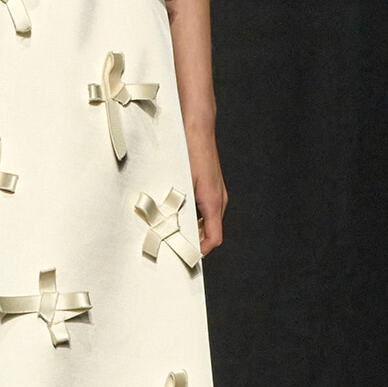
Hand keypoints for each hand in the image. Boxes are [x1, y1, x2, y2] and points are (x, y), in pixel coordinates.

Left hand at [184, 119, 226, 256]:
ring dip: (192, 227)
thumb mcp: (182, 182)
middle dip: (194, 241)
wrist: (197, 129)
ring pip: (206, 220)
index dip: (200, 251)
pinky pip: (204, 209)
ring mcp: (216, 194)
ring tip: (173, 229)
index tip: (186, 257)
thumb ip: (179, 205)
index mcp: (213, 203)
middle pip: (210, 232)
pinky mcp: (211, 187)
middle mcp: (218, 200)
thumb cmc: (190, 153)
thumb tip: (169, 225)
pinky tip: (176, 210)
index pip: (213, 239)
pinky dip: (193, 214)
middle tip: (173, 246)